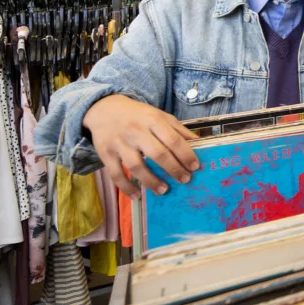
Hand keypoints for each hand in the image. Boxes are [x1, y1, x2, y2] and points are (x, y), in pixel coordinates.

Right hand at [83, 94, 198, 198]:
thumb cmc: (138, 115)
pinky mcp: (105, 153)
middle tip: (184, 180)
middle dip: (173, 169)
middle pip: (157, 154)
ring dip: (151, 181)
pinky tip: (137, 195)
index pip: (172, 139)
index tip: (195, 167)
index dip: (185, 154)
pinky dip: (126, 187)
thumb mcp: (160, 116)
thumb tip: (199, 142)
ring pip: (136, 166)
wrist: (105, 109)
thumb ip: (178, 130)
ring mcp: (119, 143)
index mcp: (153, 120)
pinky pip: (116, 174)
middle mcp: (136, 131)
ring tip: (164, 190)